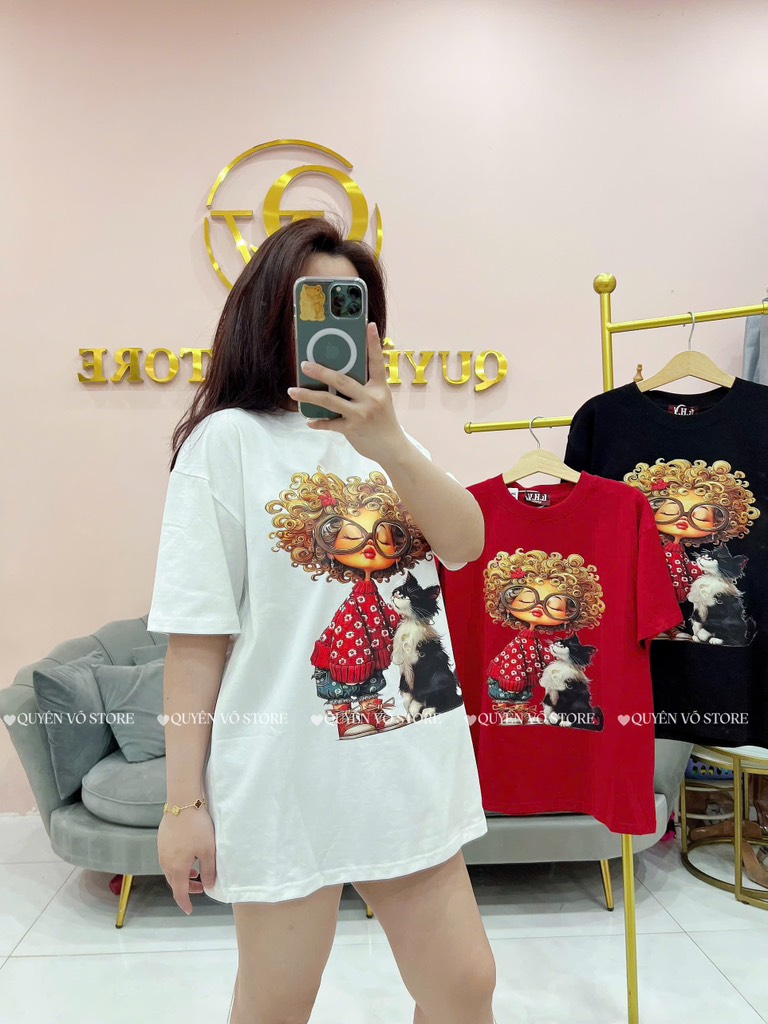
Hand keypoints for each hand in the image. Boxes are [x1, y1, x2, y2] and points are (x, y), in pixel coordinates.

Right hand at [158, 807, 216, 914]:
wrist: (182, 803)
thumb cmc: (197, 827)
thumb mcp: (208, 850)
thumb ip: (209, 870)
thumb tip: (208, 886)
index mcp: (177, 867)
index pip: (180, 892)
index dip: (185, 903)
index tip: (190, 910)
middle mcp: (166, 862)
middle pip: (174, 883)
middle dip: (186, 889)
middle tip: (200, 889)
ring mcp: (162, 851)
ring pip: (171, 871)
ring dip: (182, 876)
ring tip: (196, 873)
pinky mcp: (162, 841)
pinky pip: (168, 860)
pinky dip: (178, 865)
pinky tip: (188, 857)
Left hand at [287, 323, 407, 463]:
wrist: (392, 448)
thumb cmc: (383, 420)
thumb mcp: (380, 399)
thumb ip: (364, 388)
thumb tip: (337, 377)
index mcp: (379, 387)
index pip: (376, 361)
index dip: (373, 343)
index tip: (368, 325)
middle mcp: (370, 398)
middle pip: (342, 380)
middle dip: (321, 371)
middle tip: (304, 364)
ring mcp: (360, 414)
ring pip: (329, 401)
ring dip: (309, 395)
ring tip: (293, 390)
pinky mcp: (352, 429)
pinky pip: (330, 423)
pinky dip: (318, 422)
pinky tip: (309, 420)